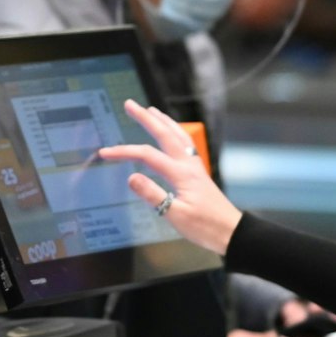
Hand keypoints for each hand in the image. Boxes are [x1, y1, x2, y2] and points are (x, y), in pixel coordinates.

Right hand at [98, 100, 241, 255]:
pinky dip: (175, 132)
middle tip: (130, 104)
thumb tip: (131, 177)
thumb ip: (153, 195)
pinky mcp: (198, 173)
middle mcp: (188, 165)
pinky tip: (172, 134)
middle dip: (146, 118)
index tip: (105, 152)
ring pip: (178, 135)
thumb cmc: (205, 227)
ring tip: (151, 110)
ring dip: (163, 121)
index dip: (124, 152)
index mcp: (181, 173)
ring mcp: (195, 167)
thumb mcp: (176, 215)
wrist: (231, 232)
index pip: (147, 156)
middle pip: (165, 134)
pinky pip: (185, 144)